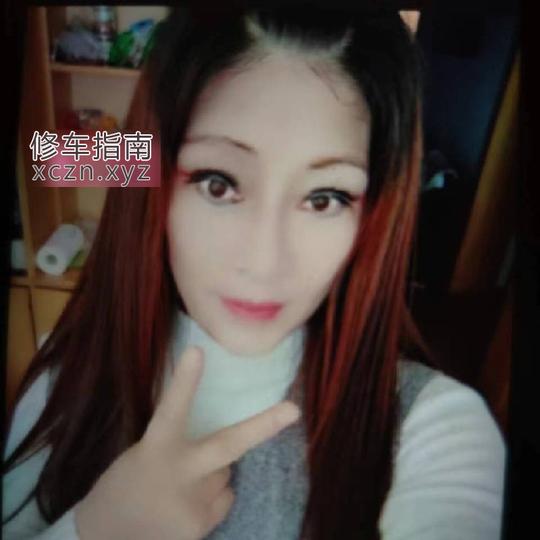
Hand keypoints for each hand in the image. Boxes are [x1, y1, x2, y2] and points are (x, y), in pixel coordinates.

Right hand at [74, 346, 300, 539]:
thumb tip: (216, 446)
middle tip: (293, 410)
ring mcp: (192, 505)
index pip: (172, 409)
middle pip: (227, 445)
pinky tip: (184, 507)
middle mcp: (179, 475)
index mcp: (155, 449)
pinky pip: (223, 500)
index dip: (185, 382)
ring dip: (214, 475)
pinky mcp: (199, 529)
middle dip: (264, 426)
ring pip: (226, 475)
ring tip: (183, 487)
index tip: (197, 351)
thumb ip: (176, 447)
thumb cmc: (124, 488)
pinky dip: (211, 498)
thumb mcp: (143, 456)